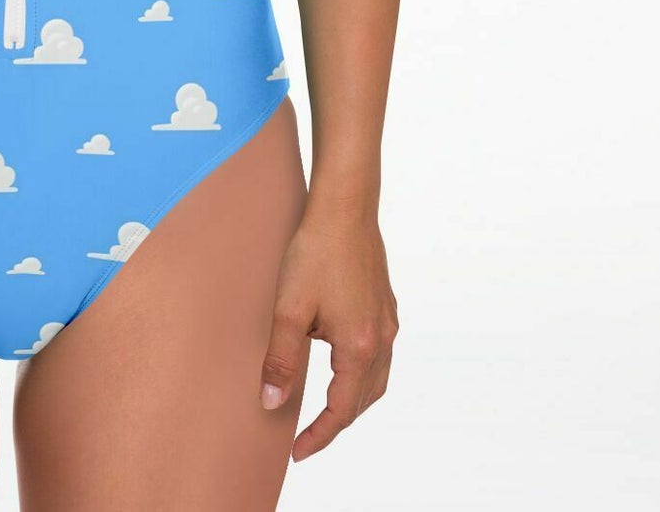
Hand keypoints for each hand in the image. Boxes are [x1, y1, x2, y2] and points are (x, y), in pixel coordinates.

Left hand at [260, 204, 398, 460]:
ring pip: (376, 380)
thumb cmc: (315, 252)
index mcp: (358, 348)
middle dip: (337, 423)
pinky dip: (362, 373)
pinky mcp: (386, 305)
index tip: (297, 451)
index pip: (341, 411)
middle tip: (308, 437)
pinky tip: (343, 363)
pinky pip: (379, 355)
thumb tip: (271, 403)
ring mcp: (387, 322)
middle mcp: (381, 340)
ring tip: (325, 409)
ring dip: (352, 400)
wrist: (345, 207)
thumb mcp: (288, 309)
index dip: (319, 436)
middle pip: (363, 400)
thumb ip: (281, 360)